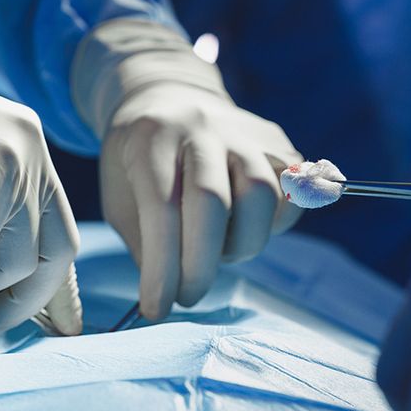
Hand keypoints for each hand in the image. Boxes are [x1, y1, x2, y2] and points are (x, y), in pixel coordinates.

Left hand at [101, 82, 301, 318]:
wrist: (168, 101)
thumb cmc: (138, 164)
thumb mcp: (120, 199)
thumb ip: (146, 244)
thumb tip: (171, 293)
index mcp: (152, 137)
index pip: (161, 208)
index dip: (162, 267)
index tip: (157, 309)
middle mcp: (201, 126)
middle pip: (213, 201)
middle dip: (201, 265)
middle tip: (189, 296)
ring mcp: (244, 131)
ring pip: (261, 195)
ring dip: (241, 244)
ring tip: (218, 254)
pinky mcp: (276, 141)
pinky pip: (289, 193)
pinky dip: (273, 224)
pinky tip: (246, 229)